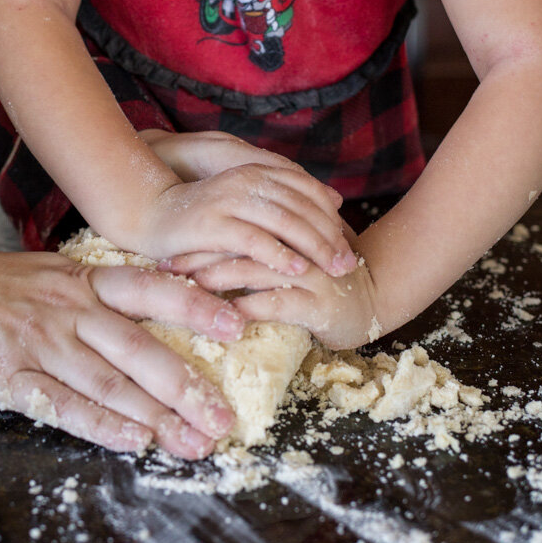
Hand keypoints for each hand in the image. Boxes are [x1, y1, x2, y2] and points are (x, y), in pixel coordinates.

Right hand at [0, 240, 244, 458]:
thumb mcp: (44, 273)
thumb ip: (91, 292)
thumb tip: (144, 310)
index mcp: (80, 281)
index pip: (150, 290)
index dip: (196, 306)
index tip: (237, 325)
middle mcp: (68, 308)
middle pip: (140, 347)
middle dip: (188, 384)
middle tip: (223, 417)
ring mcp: (39, 342)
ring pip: (109, 380)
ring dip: (155, 415)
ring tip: (192, 442)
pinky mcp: (8, 375)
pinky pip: (61, 403)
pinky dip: (99, 424)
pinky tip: (131, 441)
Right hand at [135, 132, 356, 277]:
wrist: (149, 215)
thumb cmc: (202, 215)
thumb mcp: (246, 201)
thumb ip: (284, 198)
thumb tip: (335, 201)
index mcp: (256, 170)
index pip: (307, 189)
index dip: (331, 216)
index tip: (348, 243)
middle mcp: (245, 179)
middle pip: (301, 206)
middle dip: (329, 237)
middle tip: (348, 264)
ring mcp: (228, 199)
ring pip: (284, 221)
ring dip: (312, 247)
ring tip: (331, 270)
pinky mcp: (212, 223)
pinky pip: (253, 239)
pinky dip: (278, 255)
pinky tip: (295, 270)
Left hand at [163, 250, 387, 350]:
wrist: (375, 301)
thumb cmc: (324, 280)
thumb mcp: (292, 256)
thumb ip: (262, 244)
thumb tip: (211, 244)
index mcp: (289, 229)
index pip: (239, 225)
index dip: (203, 236)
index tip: (168, 248)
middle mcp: (298, 246)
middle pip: (240, 243)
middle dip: (200, 256)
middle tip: (166, 266)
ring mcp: (309, 274)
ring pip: (255, 269)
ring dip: (217, 278)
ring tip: (187, 287)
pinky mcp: (317, 303)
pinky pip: (276, 303)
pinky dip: (248, 308)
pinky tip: (224, 316)